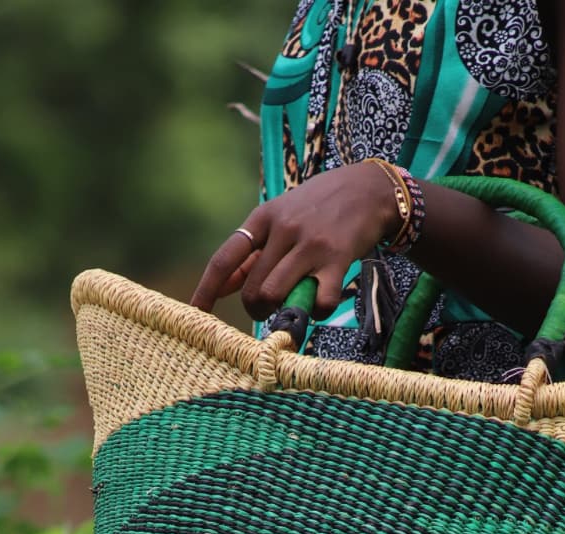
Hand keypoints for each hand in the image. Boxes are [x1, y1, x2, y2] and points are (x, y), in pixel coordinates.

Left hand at [191, 163, 401, 320]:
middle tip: (270, 310)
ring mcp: (310, 245)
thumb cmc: (321, 207)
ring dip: (281, 314)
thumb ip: (256, 251)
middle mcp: (283, 230)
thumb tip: (225, 285)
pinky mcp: (337, 259)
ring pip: (276, 296)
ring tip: (293, 309)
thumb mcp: (282, 218)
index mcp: (264, 218)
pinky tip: (322, 302)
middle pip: (253, 289)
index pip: (226, 259)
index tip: (195, 312)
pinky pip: (318, 302)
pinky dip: (318, 312)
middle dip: (257, 308)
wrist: (369, 189)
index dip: (207, 289)